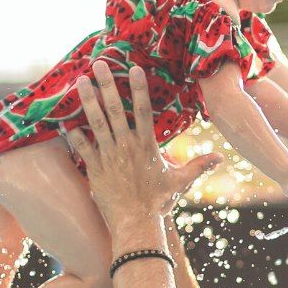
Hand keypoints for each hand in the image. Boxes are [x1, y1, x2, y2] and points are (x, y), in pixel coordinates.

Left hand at [65, 61, 221, 227]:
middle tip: (99, 63)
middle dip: (107, 84)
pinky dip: (74, 134)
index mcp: (147, 146)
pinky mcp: (95, 169)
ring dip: (87, 100)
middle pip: (115, 109)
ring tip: (80, 81)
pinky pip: (82, 148)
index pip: (144, 110)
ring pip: (96, 122)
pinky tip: (65, 120)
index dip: (139, 88)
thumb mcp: (181, 182)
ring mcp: (109, 157)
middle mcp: (127, 146)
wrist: (137, 224)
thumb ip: (199, 166)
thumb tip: (221, 157)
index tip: (134, 68)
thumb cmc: (159, 203)